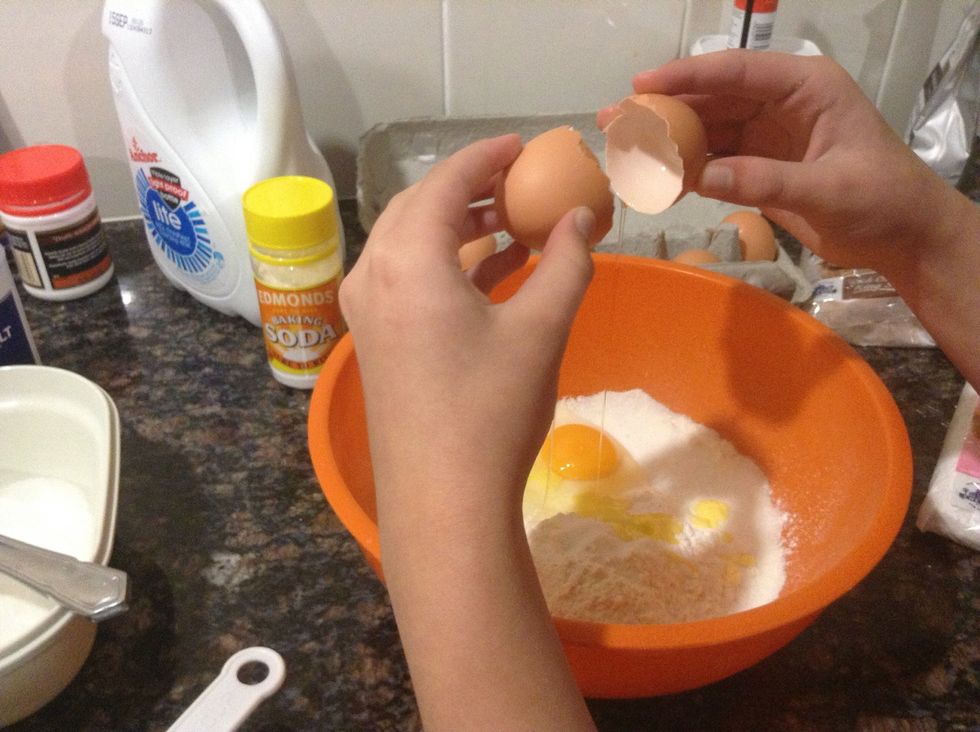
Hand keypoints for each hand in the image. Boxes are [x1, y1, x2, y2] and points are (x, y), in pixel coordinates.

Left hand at [339, 134, 596, 729]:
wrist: (441, 501)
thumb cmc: (492, 410)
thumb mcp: (539, 329)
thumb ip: (566, 263)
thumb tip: (584, 220)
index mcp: (407, 260)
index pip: (443, 182)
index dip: (484, 156)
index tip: (523, 145)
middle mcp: (373, 276)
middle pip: (416, 207)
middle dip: (467, 188)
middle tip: (517, 181)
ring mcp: (366, 314)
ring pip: (408, 245)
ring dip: (456, 227)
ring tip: (509, 222)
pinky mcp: (374, 345)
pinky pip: (405, 281)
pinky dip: (445, 265)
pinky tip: (489, 272)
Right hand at [598, 50, 953, 271]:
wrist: (902, 237)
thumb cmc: (882, 201)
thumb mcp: (829, 189)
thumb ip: (766, 181)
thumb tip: (703, 177)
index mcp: (807, 88)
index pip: (738, 72)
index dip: (689, 76)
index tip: (643, 85)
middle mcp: (782, 103)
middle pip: (713, 98)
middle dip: (664, 109)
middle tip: (615, 119)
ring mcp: (768, 135)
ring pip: (708, 130)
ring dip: (667, 141)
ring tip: (622, 149)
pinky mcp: (759, 166)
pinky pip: (714, 162)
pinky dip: (685, 172)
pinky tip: (655, 180)